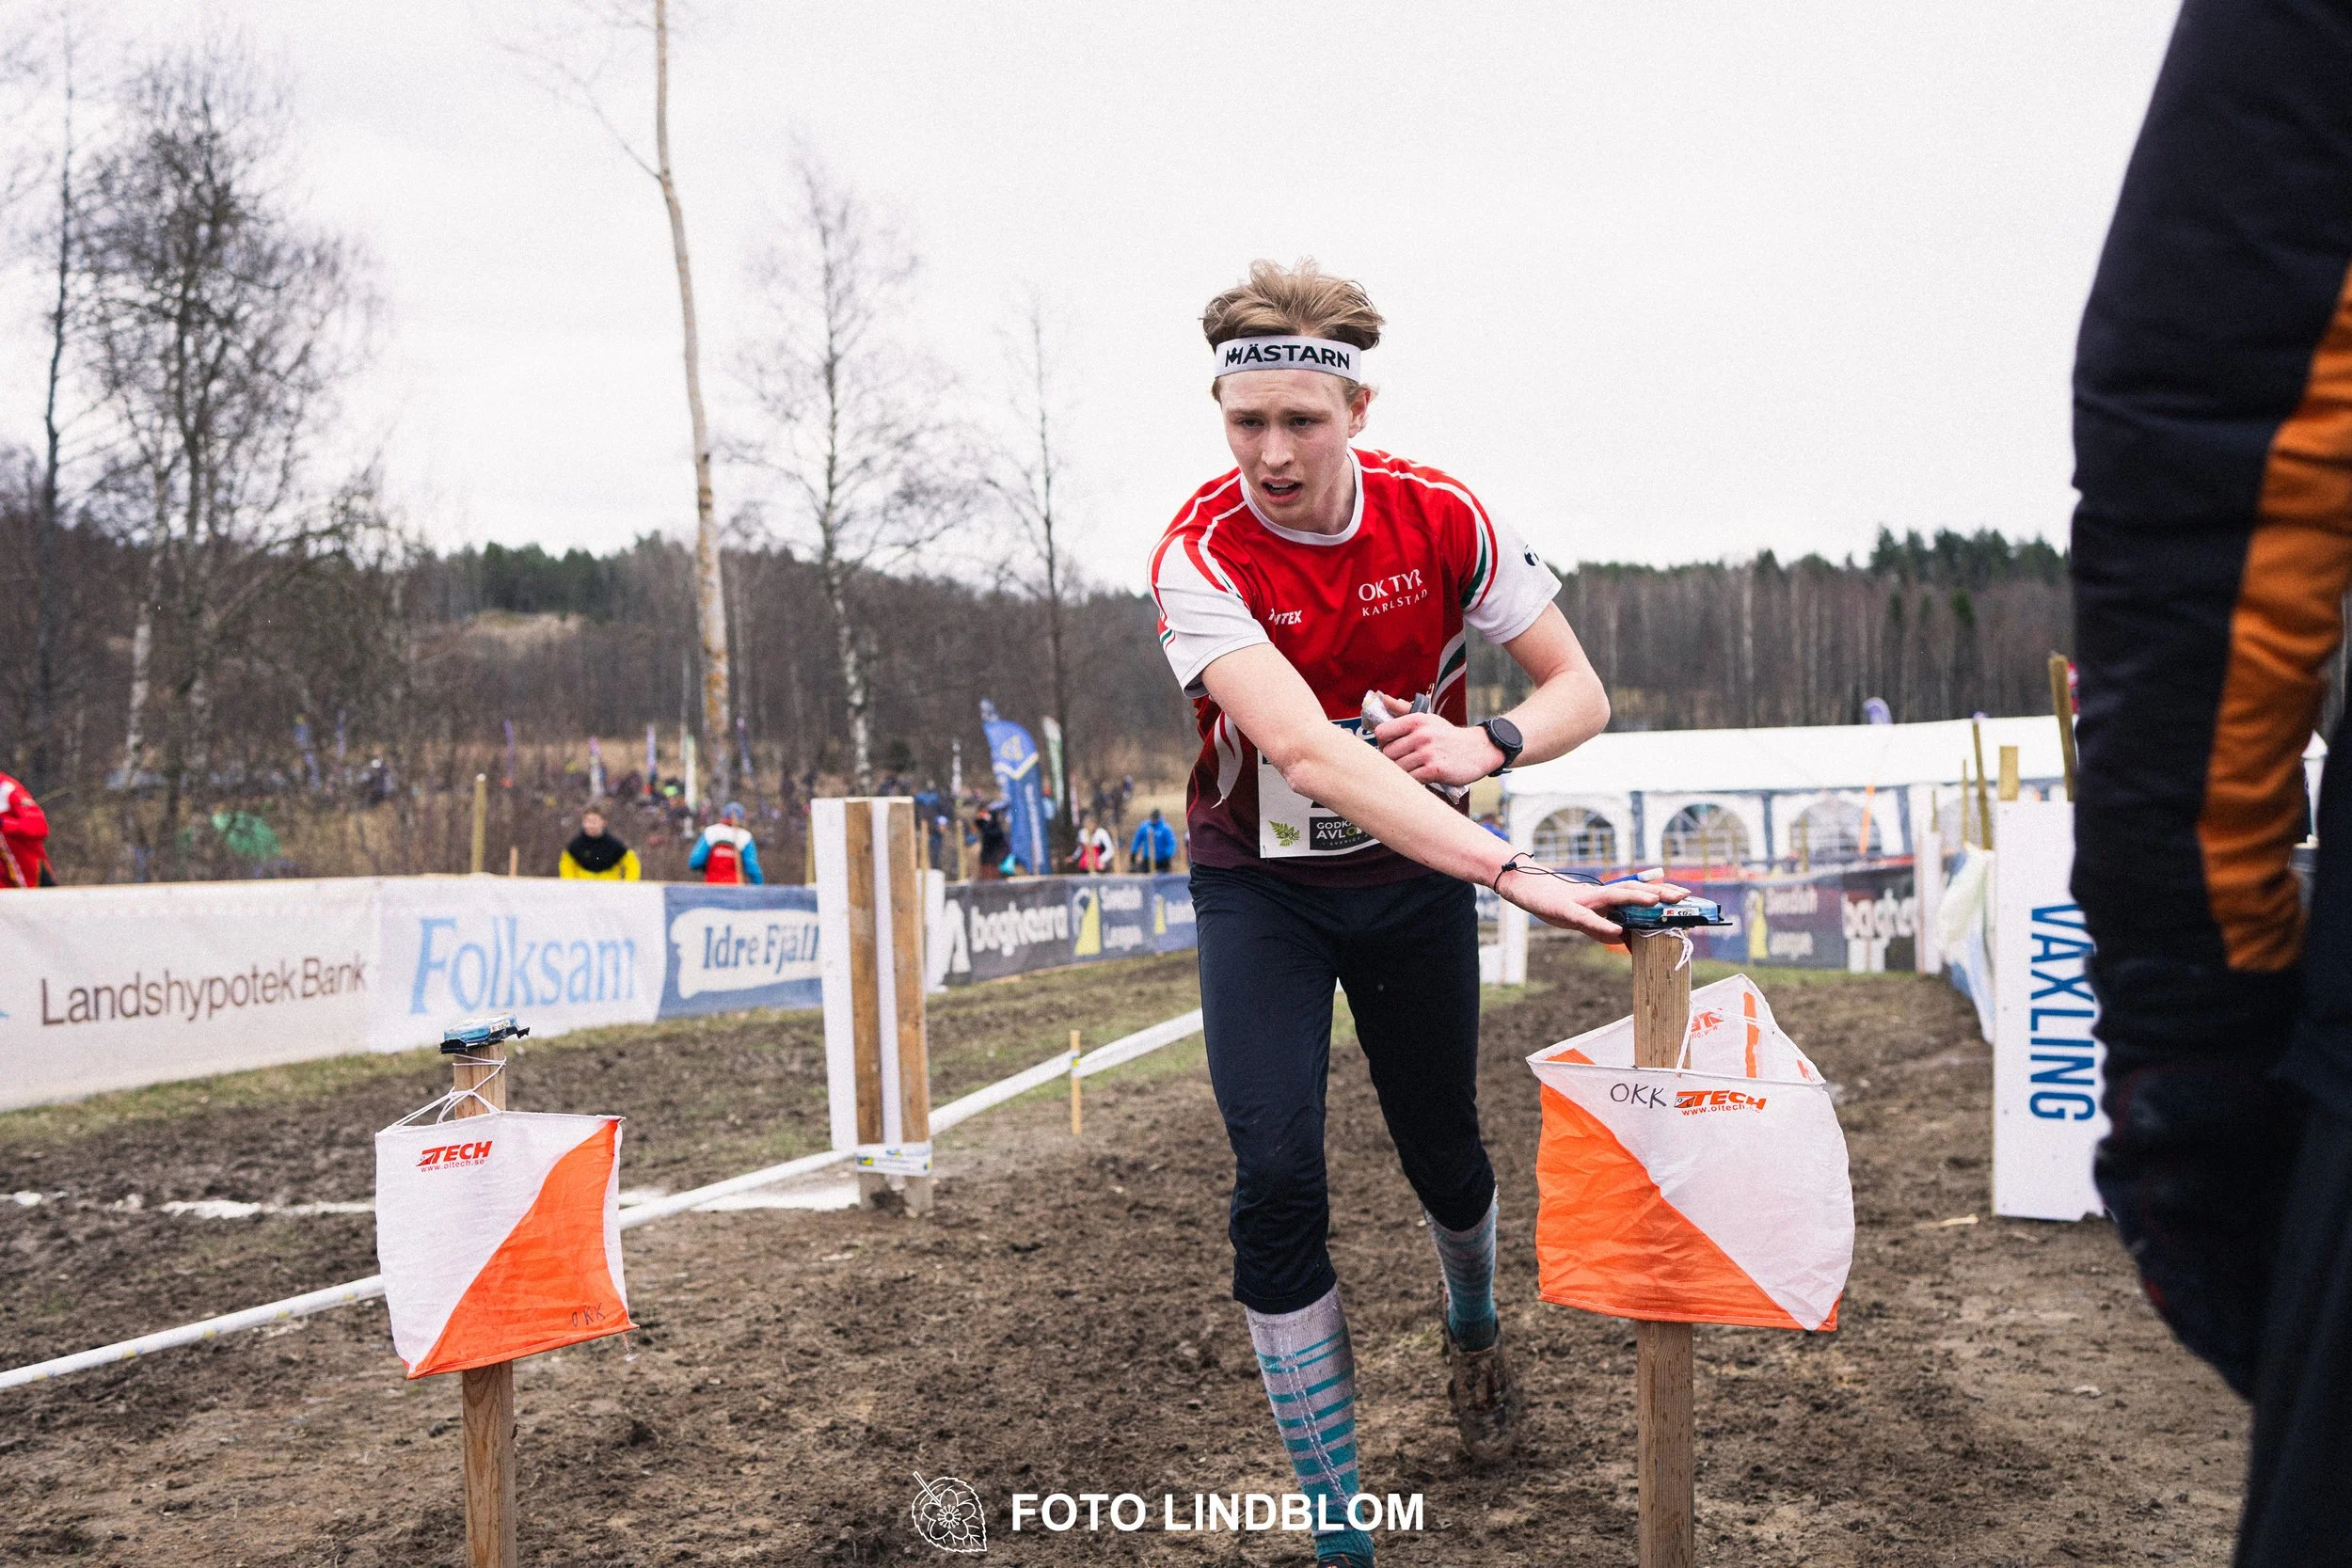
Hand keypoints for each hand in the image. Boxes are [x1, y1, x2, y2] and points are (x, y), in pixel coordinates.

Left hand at [1369, 693, 1504, 785]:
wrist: (1479, 750)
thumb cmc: (1447, 736)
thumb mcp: (1427, 718)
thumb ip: (1402, 710)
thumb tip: (1382, 698)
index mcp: (1416, 720)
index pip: (1381, 733)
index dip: (1383, 743)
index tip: (1393, 747)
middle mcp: (1421, 735)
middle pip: (1387, 754)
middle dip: (1393, 760)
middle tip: (1406, 761)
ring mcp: (1428, 753)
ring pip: (1397, 768)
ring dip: (1404, 772)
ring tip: (1415, 769)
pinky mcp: (1434, 770)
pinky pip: (1411, 779)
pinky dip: (1414, 781)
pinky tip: (1423, 776)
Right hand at [1498, 869, 1689, 942]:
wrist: (1525, 888)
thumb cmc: (1557, 902)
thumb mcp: (1585, 917)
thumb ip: (1606, 925)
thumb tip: (1628, 938)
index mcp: (1605, 897)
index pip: (1638, 892)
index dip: (1661, 892)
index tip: (1685, 895)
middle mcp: (1598, 895)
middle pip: (1633, 890)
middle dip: (1659, 892)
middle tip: (1683, 896)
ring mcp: (1582, 900)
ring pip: (1614, 896)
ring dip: (1637, 899)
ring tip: (1657, 902)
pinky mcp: (1565, 909)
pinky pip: (1586, 920)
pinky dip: (1602, 925)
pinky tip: (1617, 931)